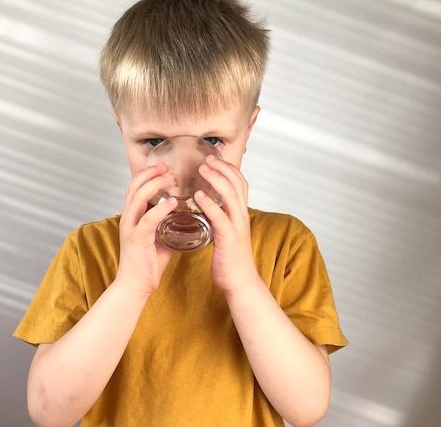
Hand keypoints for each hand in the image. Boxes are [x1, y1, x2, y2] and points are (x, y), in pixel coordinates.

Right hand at [116, 163, 177, 295]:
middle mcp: (128, 219)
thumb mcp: (158, 237)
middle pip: (134, 187)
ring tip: (170, 178)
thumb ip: (166, 224)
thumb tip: (184, 214)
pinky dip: (161, 208)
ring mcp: (130, 228)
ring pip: (138, 198)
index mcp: (132, 217)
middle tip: (166, 166)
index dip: (146, 174)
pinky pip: (148, 219)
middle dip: (150, 173)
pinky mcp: (137, 240)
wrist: (135, 286)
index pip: (134, 188)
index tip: (162, 166)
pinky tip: (173, 203)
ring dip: (155, 185)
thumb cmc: (147, 263)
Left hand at [195, 155, 257, 292]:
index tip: (214, 159)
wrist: (240, 282)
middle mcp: (241, 216)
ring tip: (203, 169)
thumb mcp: (225, 231)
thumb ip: (218, 216)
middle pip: (237, 183)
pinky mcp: (229, 238)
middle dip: (222, 167)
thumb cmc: (230, 258)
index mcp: (240, 213)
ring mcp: (237, 226)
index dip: (228, 168)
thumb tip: (204, 204)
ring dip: (216, 179)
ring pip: (231, 195)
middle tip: (207, 158)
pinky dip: (209, 204)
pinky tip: (198, 195)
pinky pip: (220, 217)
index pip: (240, 183)